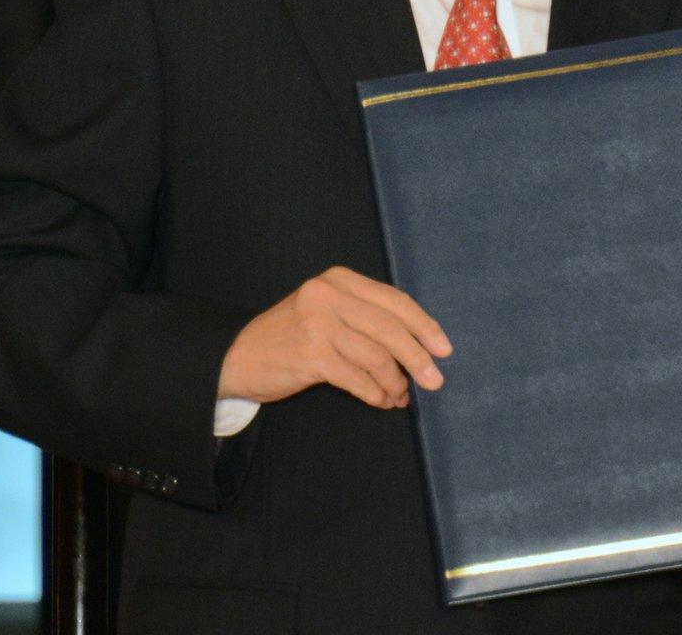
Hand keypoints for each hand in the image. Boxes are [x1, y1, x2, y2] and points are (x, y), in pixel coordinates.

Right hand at [218, 266, 451, 409]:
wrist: (237, 357)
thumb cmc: (291, 337)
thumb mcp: (328, 312)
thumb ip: (366, 318)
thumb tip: (419, 346)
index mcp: (339, 280)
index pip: (394, 300)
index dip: (423, 325)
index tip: (444, 348)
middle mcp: (329, 295)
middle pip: (390, 328)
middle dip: (418, 357)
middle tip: (435, 381)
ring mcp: (318, 323)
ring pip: (376, 356)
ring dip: (395, 382)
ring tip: (400, 396)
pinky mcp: (310, 354)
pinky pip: (357, 378)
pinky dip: (374, 392)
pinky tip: (380, 400)